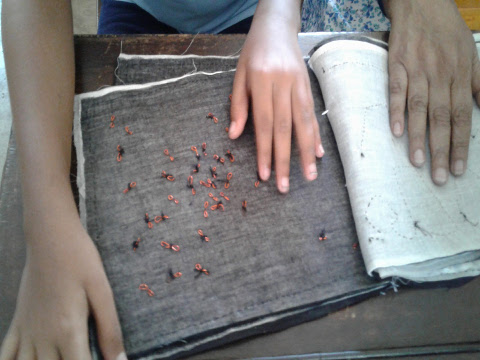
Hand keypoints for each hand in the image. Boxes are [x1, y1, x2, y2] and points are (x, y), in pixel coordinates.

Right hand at [0, 222, 125, 359]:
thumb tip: (120, 359)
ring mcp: (27, 331)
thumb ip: (110, 328)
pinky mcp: (18, 323)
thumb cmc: (80, 260)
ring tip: (60, 359)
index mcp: (67, 331)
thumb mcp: (102, 291)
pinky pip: (6, 355)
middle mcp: (43, 338)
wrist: (50, 237)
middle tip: (80, 356)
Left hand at [229, 0, 323, 192]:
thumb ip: (238, 105)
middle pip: (285, 128)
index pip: (264, 123)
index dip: (265, 151)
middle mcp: (283, 84)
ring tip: (309, 176)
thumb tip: (235, 136)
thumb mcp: (238, 75)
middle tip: (284, 186)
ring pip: (304, 123)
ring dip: (307, 153)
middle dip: (285, 160)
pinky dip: (316, 135)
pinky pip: (312, 114)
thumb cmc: (253, 53)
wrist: (276, 27)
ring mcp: (298, 85)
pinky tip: (318, 152)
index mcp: (261, 81)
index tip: (265, 175)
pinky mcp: (308, 86)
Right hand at [384, 0, 479, 184]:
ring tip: (417, 162)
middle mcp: (441, 75)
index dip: (462, 144)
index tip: (460, 169)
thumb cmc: (447, 33)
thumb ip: (478, 83)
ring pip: (420, 108)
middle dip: (442, 149)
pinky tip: (396, 130)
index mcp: (460, 76)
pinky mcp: (396, 65)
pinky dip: (396, 110)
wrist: (423, 4)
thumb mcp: (471, 54)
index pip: (463, 117)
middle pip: (442, 117)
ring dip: (418, 136)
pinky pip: (396, 90)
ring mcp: (417, 70)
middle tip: (440, 176)